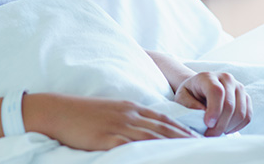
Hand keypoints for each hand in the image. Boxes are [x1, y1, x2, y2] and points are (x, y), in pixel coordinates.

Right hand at [23, 93, 199, 150]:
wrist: (57, 111)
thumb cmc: (81, 113)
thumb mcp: (109, 111)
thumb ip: (127, 119)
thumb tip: (142, 129)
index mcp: (131, 107)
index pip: (164, 118)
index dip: (183, 128)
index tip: (198, 136)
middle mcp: (130, 115)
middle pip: (164, 128)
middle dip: (186, 137)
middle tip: (205, 145)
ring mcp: (120, 126)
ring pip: (155, 137)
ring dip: (175, 145)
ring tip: (192, 153)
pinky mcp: (109, 138)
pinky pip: (134, 147)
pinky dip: (151, 152)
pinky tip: (162, 157)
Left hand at [174, 72, 250, 135]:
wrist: (200, 89)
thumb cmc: (189, 94)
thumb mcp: (181, 97)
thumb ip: (189, 104)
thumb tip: (203, 113)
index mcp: (208, 77)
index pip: (217, 92)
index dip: (214, 110)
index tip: (207, 124)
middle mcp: (226, 78)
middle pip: (229, 105)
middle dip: (219, 125)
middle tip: (209, 135)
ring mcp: (238, 87)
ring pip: (240, 112)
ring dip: (228, 127)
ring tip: (216, 131)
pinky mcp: (245, 97)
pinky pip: (247, 116)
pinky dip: (237, 126)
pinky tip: (225, 129)